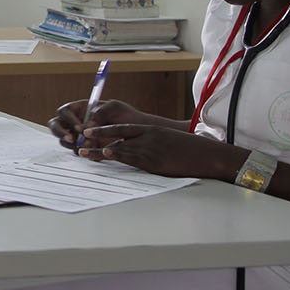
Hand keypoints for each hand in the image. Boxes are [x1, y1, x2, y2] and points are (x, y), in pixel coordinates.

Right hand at [48, 99, 145, 149]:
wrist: (136, 132)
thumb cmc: (124, 115)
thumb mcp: (114, 107)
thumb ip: (100, 112)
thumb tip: (89, 125)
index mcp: (79, 109)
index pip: (64, 112)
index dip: (69, 120)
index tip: (80, 128)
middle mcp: (75, 122)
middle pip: (55, 126)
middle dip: (60, 133)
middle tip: (72, 139)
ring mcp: (78, 136)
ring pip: (64, 141)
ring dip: (72, 144)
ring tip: (89, 146)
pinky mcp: (85, 148)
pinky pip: (77, 152)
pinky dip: (84, 153)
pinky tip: (94, 153)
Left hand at [76, 123, 243, 179]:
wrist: (208, 154)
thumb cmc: (192, 149)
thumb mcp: (170, 141)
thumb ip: (154, 142)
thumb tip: (141, 148)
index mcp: (152, 130)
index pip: (124, 128)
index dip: (106, 128)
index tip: (91, 129)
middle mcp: (149, 137)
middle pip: (117, 135)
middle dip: (98, 136)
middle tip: (80, 137)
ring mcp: (151, 148)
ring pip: (120, 146)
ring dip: (100, 149)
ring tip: (83, 151)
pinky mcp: (155, 161)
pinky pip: (132, 157)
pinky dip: (117, 154)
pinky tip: (105, 153)